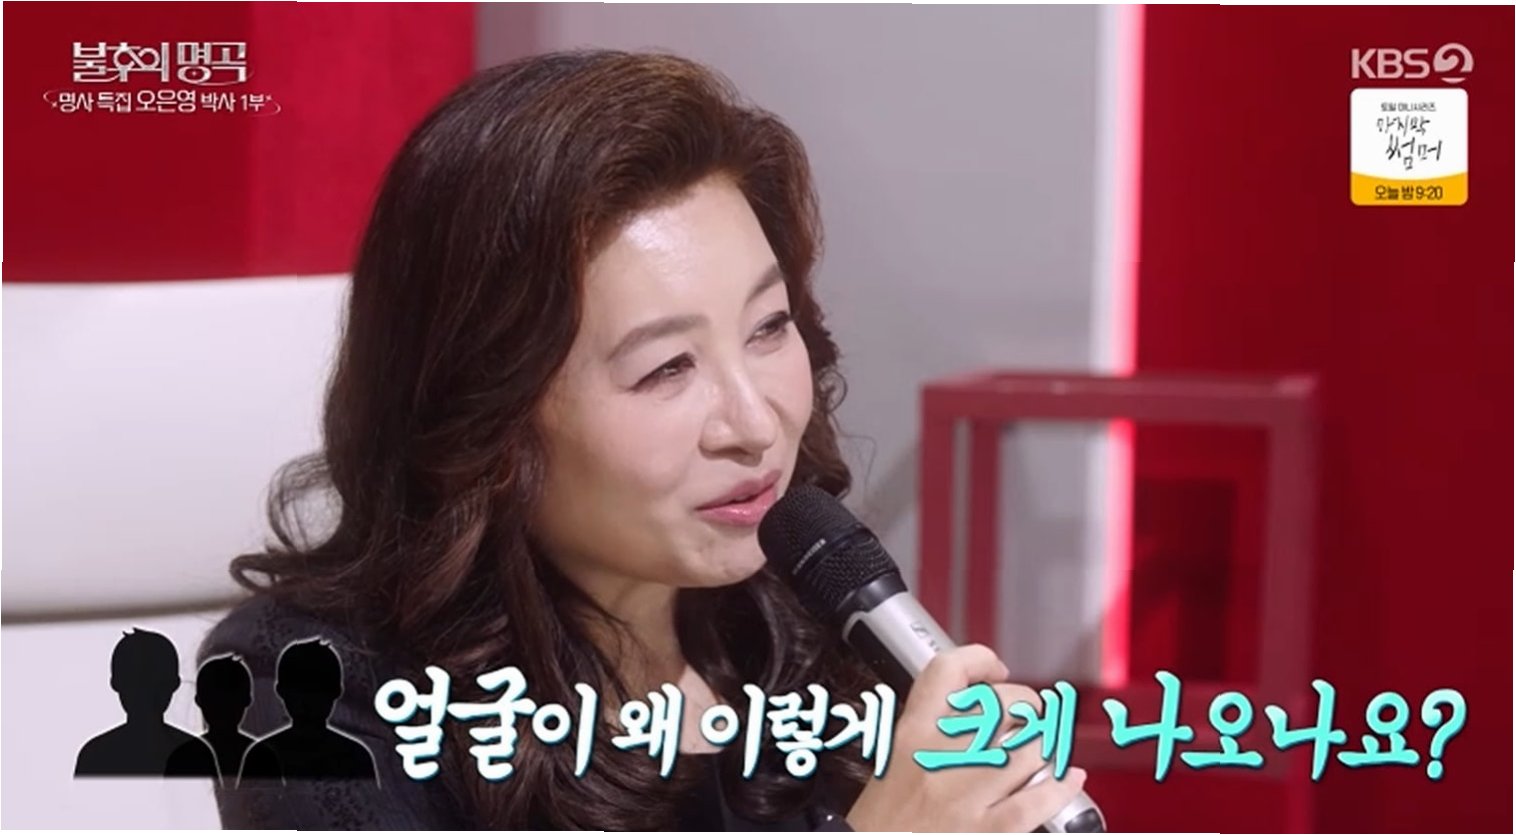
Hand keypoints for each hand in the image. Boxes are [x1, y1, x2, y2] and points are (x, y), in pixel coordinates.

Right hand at [845, 644, 1087, 831]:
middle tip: (1031, 717)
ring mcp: (963, 794)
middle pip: (1001, 706)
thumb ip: (928, 728)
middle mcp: (938, 757)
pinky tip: (1068, 778)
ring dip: (1046, 746)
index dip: (979, 660)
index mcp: (912, 733)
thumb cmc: (884, 817)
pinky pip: (1035, 800)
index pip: (946, 672)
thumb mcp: (891, 756)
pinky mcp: (983, 831)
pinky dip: (1059, 786)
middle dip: (1029, 707)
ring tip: (1047, 749)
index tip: (997, 672)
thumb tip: (979, 706)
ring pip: (1028, 749)